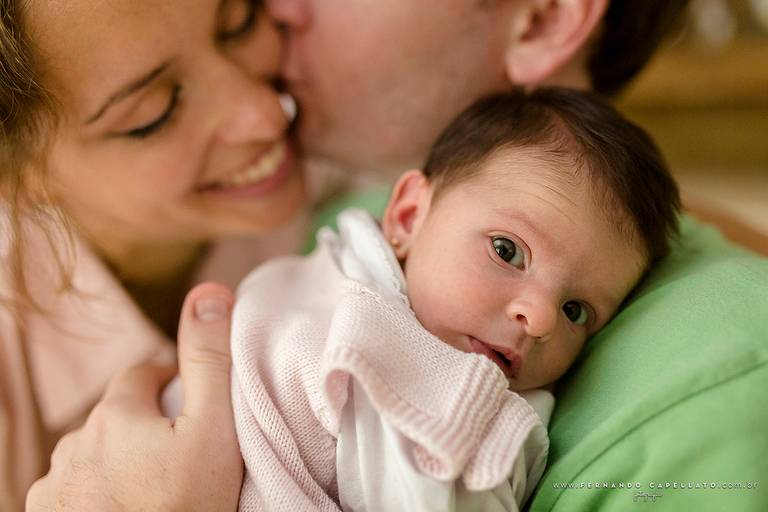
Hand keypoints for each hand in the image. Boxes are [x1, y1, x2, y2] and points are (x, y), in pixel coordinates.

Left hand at [26, 283, 241, 510]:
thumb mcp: (212, 431)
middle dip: (146, 423)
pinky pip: (74, 497)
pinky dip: (99, 498)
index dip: (171, 381)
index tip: (193, 402)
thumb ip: (210, 359)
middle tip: (184, 453)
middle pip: (116, 417)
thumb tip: (209, 289)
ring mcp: (54, 491)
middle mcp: (74, 445)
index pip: (142, 374)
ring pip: (94, 458)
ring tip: (156, 491)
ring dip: (120, 462)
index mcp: (116, 415)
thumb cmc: (182, 509)